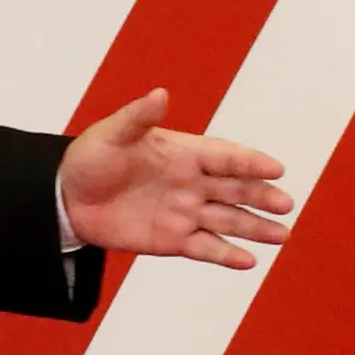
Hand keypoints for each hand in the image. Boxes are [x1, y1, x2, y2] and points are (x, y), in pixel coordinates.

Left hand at [59, 88, 292, 268]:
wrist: (68, 199)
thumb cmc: (91, 158)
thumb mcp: (112, 134)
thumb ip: (138, 117)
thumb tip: (160, 93)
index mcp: (185, 153)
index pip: (226, 157)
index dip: (251, 163)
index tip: (276, 168)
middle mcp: (193, 183)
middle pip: (236, 190)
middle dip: (262, 197)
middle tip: (286, 205)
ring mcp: (186, 213)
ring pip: (229, 221)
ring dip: (255, 228)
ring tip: (281, 235)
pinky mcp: (174, 240)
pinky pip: (206, 248)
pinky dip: (227, 254)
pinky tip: (248, 261)